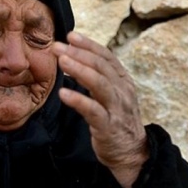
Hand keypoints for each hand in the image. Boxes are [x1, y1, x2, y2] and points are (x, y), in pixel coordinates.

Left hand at [52, 31, 148, 187]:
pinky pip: (93, 110)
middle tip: (57, 46)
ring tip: (61, 61)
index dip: (88, 44)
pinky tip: (63, 93)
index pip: (106, 57)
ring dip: (79, 70)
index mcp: (122, 81)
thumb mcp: (110, 95)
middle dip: (79, 53)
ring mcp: (116, 108)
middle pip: (101, 66)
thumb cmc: (115, 120)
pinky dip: (78, 100)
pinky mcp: (108, 126)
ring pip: (99, 84)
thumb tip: (72, 59)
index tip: (70, 35)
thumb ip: (97, 77)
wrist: (130, 152)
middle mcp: (122, 91)